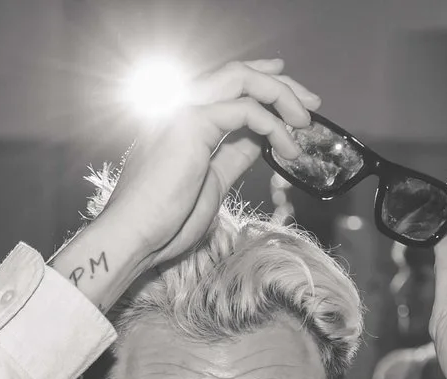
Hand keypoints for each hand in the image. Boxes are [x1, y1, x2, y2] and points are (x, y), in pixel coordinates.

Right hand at [53, 58, 319, 311]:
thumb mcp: (212, 181)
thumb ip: (234, 155)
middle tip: (311, 106)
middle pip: (239, 73)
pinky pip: (246, 110)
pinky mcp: (191, 122)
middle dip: (281, 84)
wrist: (135, 237)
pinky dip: (273, 126)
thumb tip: (261, 141)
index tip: (293, 100)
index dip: (263, 83)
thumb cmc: (165, 221)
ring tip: (305, 123)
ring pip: (243, 78)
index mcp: (181, 119)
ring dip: (281, 95)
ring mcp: (183, 110)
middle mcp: (180, 105)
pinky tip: (287, 147)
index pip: (228, 86)